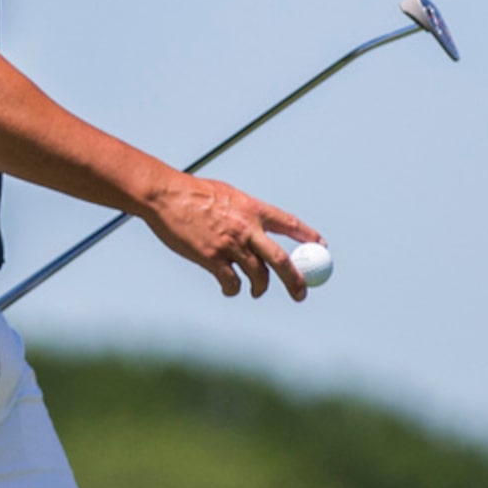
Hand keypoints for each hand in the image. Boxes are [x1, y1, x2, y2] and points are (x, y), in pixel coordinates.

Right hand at [144, 175, 322, 299]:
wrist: (166, 197)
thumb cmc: (192, 193)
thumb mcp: (227, 195)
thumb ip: (245, 212)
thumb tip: (258, 225)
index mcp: (253, 209)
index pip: (289, 223)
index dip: (308, 236)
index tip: (321, 245)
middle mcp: (246, 228)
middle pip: (281, 260)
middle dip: (295, 280)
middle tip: (301, 294)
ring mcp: (230, 245)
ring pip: (257, 276)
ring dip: (259, 288)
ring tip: (255, 291)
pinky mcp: (211, 259)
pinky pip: (231, 283)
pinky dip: (233, 289)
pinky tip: (230, 289)